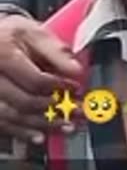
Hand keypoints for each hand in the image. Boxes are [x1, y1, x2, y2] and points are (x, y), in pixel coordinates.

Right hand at [0, 15, 85, 143]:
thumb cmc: (10, 35)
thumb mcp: (34, 33)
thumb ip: (56, 51)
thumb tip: (76, 70)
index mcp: (4, 55)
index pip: (35, 79)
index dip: (59, 87)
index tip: (76, 89)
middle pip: (23, 101)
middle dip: (54, 110)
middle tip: (77, 112)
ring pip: (11, 115)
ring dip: (41, 124)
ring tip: (65, 126)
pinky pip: (2, 122)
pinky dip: (21, 132)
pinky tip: (39, 136)